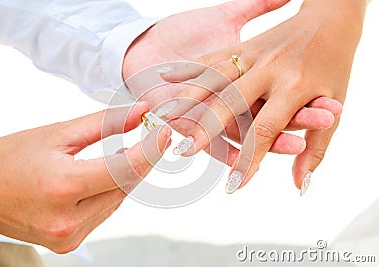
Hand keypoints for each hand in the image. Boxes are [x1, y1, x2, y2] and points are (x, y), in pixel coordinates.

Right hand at [0, 102, 170, 252]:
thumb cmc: (15, 157)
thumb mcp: (59, 133)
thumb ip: (105, 123)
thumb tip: (142, 112)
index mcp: (63, 187)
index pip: (125, 169)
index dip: (151, 149)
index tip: (164, 132)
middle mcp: (67, 219)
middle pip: (126, 186)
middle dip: (141, 160)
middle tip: (148, 137)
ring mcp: (68, 236)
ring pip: (118, 201)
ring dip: (126, 176)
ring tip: (121, 154)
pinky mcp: (68, 243)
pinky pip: (104, 213)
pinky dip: (111, 192)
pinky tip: (104, 177)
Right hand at [158, 0, 367, 193]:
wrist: (333, 17)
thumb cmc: (335, 65)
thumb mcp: (334, 105)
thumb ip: (317, 148)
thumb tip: (300, 186)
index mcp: (295, 85)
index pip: (265, 131)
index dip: (248, 161)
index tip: (233, 185)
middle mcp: (270, 68)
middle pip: (229, 103)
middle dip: (205, 129)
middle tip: (184, 151)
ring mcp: (253, 54)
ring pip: (213, 78)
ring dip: (188, 99)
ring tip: (164, 118)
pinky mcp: (243, 43)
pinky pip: (211, 57)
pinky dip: (189, 68)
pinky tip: (166, 76)